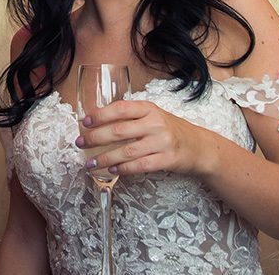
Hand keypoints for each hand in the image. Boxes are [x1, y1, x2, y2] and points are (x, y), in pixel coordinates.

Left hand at [75, 100, 215, 176]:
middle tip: (80, 143)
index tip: (84, 122)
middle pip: (119, 131)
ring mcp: (162, 142)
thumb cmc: (169, 129)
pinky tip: (111, 170)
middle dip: (95, 138)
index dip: (100, 115)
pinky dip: (123, 169)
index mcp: (149, 108)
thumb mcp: (152, 115)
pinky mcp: (167, 160)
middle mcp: (155, 123)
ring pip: (126, 152)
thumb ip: (131, 116)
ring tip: (90, 164)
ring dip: (104, 158)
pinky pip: (140, 166)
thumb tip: (97, 120)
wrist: (198, 146)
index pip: (120, 109)